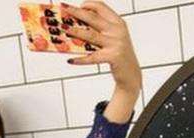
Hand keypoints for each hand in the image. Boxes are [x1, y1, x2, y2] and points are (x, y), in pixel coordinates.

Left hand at [62, 1, 141, 121]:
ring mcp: (115, 43)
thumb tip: (75, 24)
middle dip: (76, 12)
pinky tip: (70, 60)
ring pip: (90, 35)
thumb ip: (98, 30)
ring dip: (74, 31)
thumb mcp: (111, 38)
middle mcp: (117, 30)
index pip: (102, 7)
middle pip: (93, 18)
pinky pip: (92, 57)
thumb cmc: (117, 54)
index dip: (88, 4)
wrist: (130, 73)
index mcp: (118, 22)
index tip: (75, 6)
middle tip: (64, 8)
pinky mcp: (113, 56)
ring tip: (63, 29)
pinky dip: (80, 59)